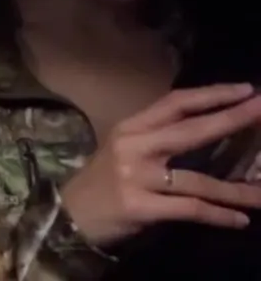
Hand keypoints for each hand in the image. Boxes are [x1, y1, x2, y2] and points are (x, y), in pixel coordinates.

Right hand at [61, 83, 260, 247]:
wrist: (68, 214)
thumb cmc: (103, 180)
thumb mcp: (124, 149)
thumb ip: (158, 138)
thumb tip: (209, 129)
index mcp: (131, 127)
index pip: (175, 103)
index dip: (211, 95)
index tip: (246, 90)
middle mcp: (133, 146)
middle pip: (191, 131)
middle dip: (232, 120)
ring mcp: (136, 177)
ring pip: (198, 180)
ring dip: (237, 190)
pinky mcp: (139, 206)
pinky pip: (189, 209)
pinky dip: (218, 215)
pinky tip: (240, 220)